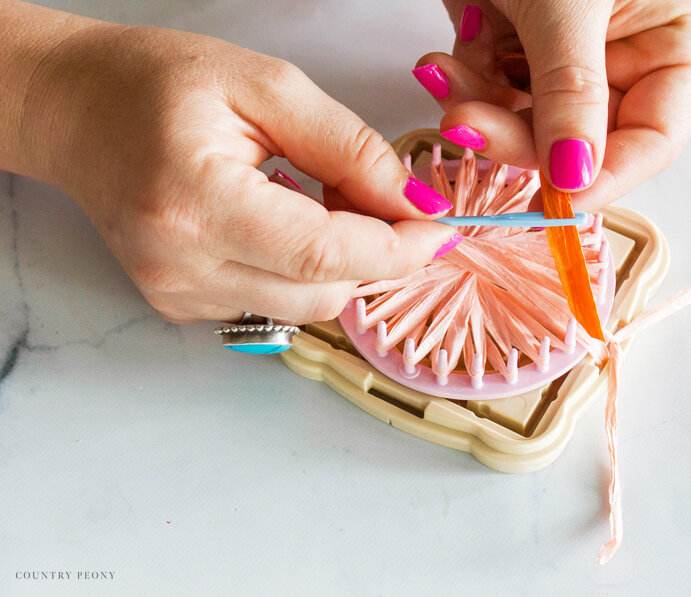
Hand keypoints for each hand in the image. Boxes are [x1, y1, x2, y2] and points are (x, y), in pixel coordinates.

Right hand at [20, 23, 458, 323]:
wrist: (79, 112)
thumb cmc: (161, 84)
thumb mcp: (267, 87)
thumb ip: (350, 148)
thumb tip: (415, 204)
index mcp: (197, 202)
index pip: (325, 253)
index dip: (397, 248)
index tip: (439, 228)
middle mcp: (181, 266)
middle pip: (323, 292)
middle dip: (373, 253)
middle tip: (380, 199)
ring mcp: (177, 295)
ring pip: (305, 306)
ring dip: (338, 262)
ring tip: (316, 201)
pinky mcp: (180, 306)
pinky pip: (274, 303)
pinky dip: (300, 270)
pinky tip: (280, 224)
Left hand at [413, 0, 690, 209]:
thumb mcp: (569, 4)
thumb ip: (573, 93)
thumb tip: (575, 177)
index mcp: (671, 42)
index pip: (651, 141)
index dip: (604, 178)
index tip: (554, 198)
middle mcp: (622, 60)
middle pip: (576, 143)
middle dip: (514, 137)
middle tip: (465, 125)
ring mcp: (562, 61)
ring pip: (523, 127)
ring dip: (476, 109)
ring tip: (441, 74)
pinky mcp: (513, 53)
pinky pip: (488, 96)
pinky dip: (460, 86)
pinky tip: (440, 62)